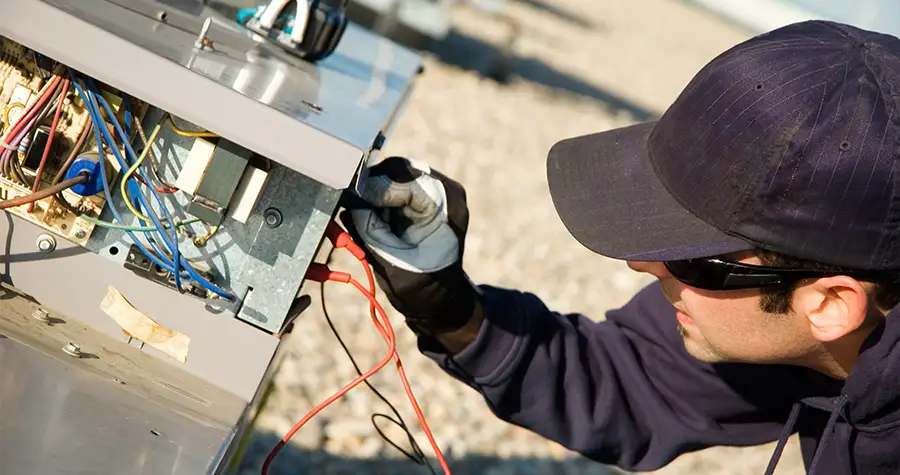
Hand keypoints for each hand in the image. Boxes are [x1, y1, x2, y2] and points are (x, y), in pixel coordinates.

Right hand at [340, 157, 480, 337]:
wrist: (439, 299)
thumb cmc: (421, 287)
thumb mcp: (391, 260)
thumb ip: (370, 228)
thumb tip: (349, 201)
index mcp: (448, 206)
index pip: (407, 180)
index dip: (375, 188)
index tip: (350, 197)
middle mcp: (446, 191)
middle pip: (400, 170)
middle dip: (372, 185)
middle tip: (349, 202)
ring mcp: (435, 192)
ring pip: (393, 174)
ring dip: (372, 192)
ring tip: (358, 213)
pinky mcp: (421, 197)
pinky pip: (393, 186)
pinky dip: (376, 198)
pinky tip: (367, 215)